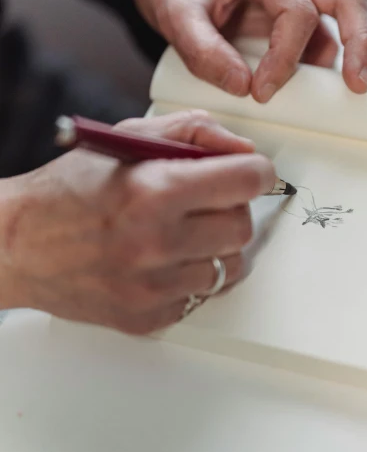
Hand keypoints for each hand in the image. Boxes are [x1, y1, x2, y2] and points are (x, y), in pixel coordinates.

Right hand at [0, 111, 273, 333]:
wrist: (17, 246)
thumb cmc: (67, 192)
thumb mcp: (125, 140)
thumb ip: (191, 133)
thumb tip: (242, 150)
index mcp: (153, 191)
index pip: (245, 182)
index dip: (257, 173)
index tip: (253, 175)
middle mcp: (156, 243)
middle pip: (242, 229)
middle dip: (233, 210)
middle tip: (208, 204)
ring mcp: (153, 287)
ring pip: (228, 268)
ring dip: (214, 248)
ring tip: (182, 235)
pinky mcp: (148, 318)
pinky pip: (200, 298)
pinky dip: (189, 278)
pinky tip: (162, 262)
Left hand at [113, 0, 366, 101]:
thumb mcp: (175, 14)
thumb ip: (203, 50)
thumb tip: (242, 86)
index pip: (296, 9)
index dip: (285, 57)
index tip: (263, 92)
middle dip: (359, 43)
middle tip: (357, 85)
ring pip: (356, 10)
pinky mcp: (306, 10)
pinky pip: (339, 30)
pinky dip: (353, 54)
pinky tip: (350, 84)